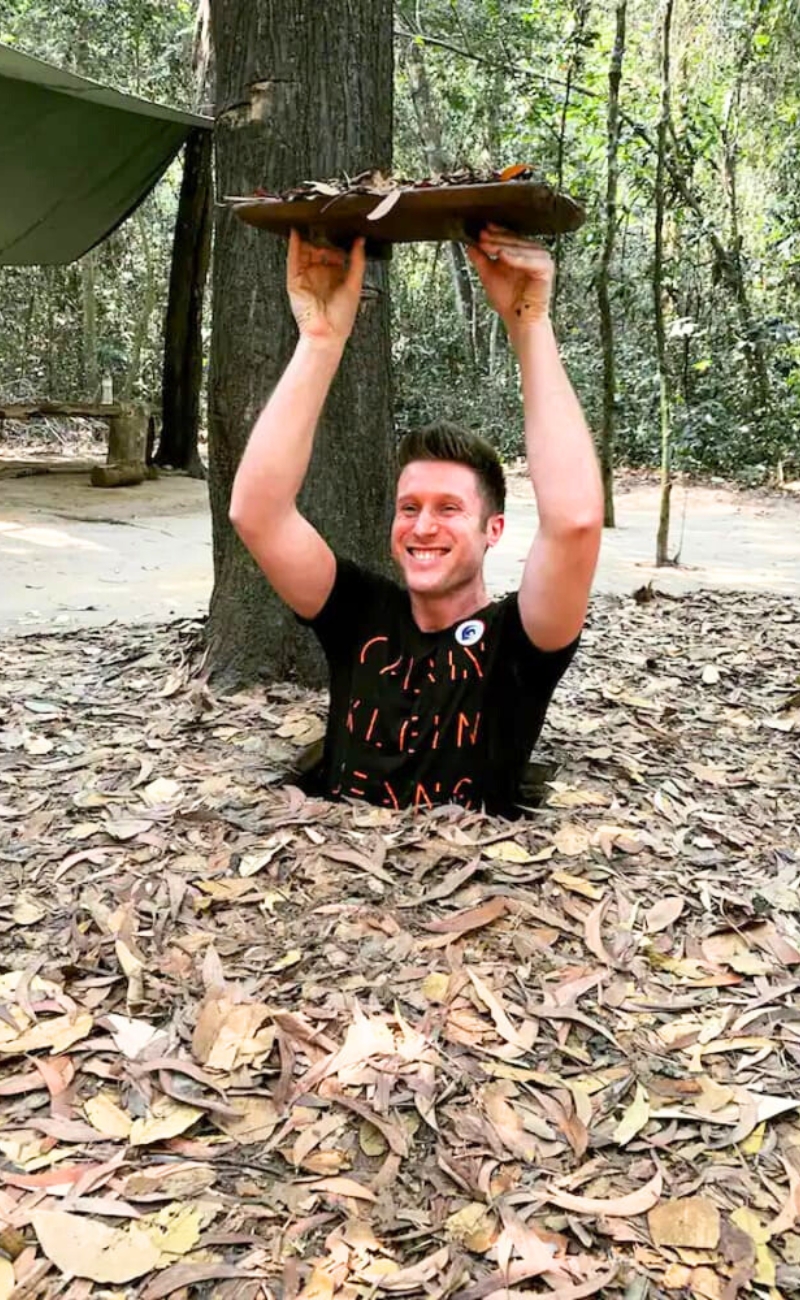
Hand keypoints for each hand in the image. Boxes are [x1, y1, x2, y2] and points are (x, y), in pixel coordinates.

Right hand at [287, 229, 365, 344]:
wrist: (327, 334)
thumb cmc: (342, 317)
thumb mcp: (355, 284)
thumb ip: (357, 261)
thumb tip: (361, 240)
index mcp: (335, 275)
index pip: (334, 251)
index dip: (336, 238)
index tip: (340, 224)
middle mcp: (320, 274)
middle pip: (318, 248)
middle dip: (320, 234)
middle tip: (324, 218)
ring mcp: (306, 276)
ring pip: (305, 250)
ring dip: (307, 236)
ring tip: (311, 218)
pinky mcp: (294, 280)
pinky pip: (293, 259)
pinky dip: (293, 245)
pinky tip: (296, 232)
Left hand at [467, 225, 553, 338]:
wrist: (519, 320)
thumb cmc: (508, 300)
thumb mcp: (489, 275)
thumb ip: (480, 259)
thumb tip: (469, 245)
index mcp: (524, 252)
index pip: (509, 236)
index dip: (495, 233)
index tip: (480, 231)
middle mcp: (535, 253)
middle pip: (514, 240)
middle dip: (496, 238)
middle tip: (482, 236)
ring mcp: (543, 260)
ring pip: (521, 248)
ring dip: (503, 245)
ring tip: (487, 244)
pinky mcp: (546, 270)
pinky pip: (530, 261)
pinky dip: (516, 258)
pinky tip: (502, 256)